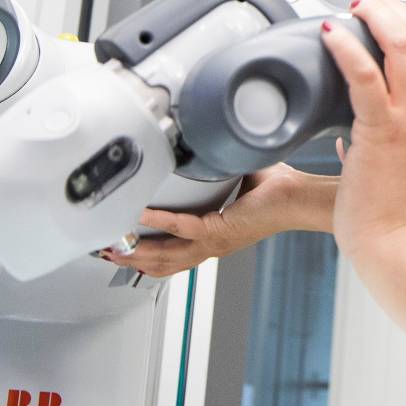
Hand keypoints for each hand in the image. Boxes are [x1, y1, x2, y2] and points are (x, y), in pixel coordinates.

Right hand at [97, 164, 330, 275]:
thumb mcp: (232, 176)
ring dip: (139, 250)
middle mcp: (211, 244)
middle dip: (132, 259)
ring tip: (115, 243)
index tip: (122, 247)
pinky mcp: (220, 231)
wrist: (298, 196)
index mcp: (211, 235)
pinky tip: (141, 216)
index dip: (146, 254)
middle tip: (106, 251)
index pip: (172, 252)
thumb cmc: (276, 188)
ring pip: (168, 255)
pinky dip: (160, 222)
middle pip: (163, 263)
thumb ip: (211, 166)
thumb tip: (196, 141)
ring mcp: (215, 242)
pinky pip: (183, 229)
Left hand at [322, 0, 405, 267]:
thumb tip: (352, 124)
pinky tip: (333, 35)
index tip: (389, 11)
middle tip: (367, 5)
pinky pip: (365, 77)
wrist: (398, 241)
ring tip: (353, 12)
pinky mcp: (383, 131)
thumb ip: (392, 131)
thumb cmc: (398, 206)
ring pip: (401, 45)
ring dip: (375, 18)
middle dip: (392, 10)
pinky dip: (347, 49)